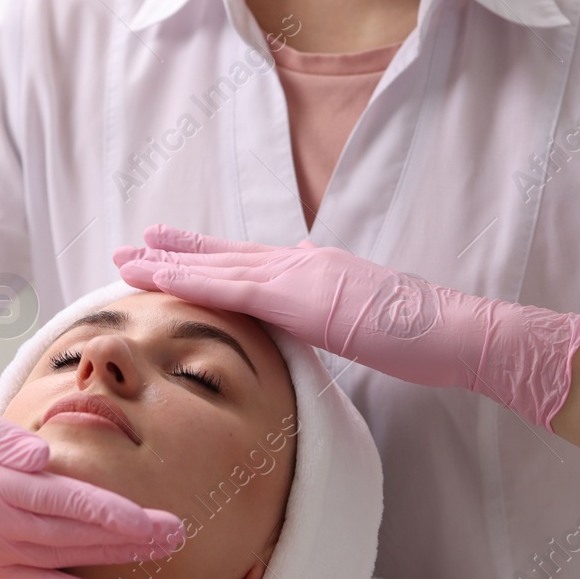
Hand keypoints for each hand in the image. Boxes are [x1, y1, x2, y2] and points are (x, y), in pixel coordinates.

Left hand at [113, 224, 579, 431]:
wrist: (452, 330)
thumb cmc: (420, 333)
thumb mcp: (366, 313)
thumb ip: (331, 297)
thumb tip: (308, 284)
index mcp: (317, 269)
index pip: (253, 260)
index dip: (209, 255)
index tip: (173, 249)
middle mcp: (303, 261)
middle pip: (227, 254)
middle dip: (178, 251)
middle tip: (132, 245)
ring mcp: (301, 274)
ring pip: (220, 266)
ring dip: (170, 263)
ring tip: (127, 257)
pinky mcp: (300, 295)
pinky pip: (233, 286)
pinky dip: (192, 278)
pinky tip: (161, 277)